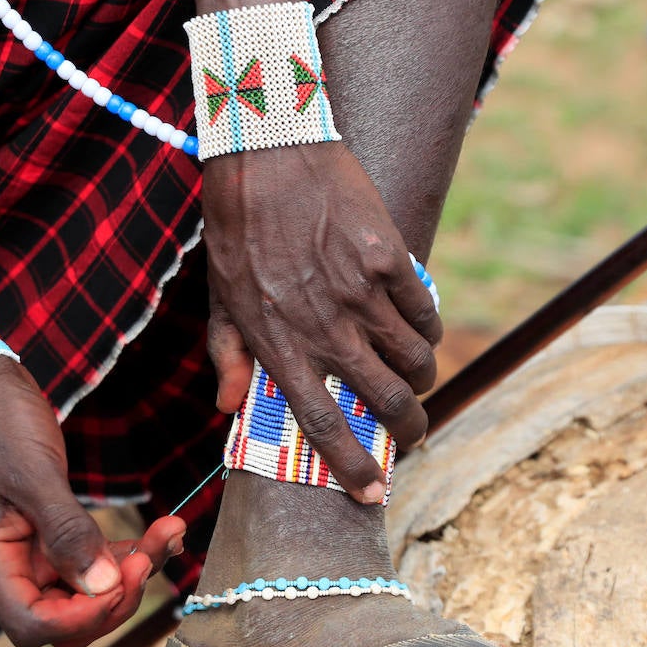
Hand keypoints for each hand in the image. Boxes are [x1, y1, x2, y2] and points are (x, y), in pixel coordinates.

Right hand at [0, 356, 184, 646]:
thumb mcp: (33, 474)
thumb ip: (66, 532)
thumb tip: (102, 587)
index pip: (33, 625)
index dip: (82, 618)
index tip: (120, 580)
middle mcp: (10, 566)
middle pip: (66, 621)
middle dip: (114, 598)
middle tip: (149, 557)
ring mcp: (33, 551)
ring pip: (88, 590)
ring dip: (133, 570)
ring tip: (169, 531)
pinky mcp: (54, 531)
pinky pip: (95, 559)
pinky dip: (130, 552)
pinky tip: (163, 531)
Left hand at [202, 142, 441, 501]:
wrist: (268, 153)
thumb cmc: (236, 227)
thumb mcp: (219, 297)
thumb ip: (228, 355)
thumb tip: (228, 407)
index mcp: (280, 343)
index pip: (322, 423)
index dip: (352, 466)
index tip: (375, 492)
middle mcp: (324, 327)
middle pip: (386, 401)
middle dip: (409, 429)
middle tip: (412, 432)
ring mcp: (360, 294)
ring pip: (414, 360)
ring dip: (420, 378)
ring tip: (415, 377)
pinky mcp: (388, 259)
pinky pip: (424, 313)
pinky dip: (428, 330)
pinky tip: (419, 329)